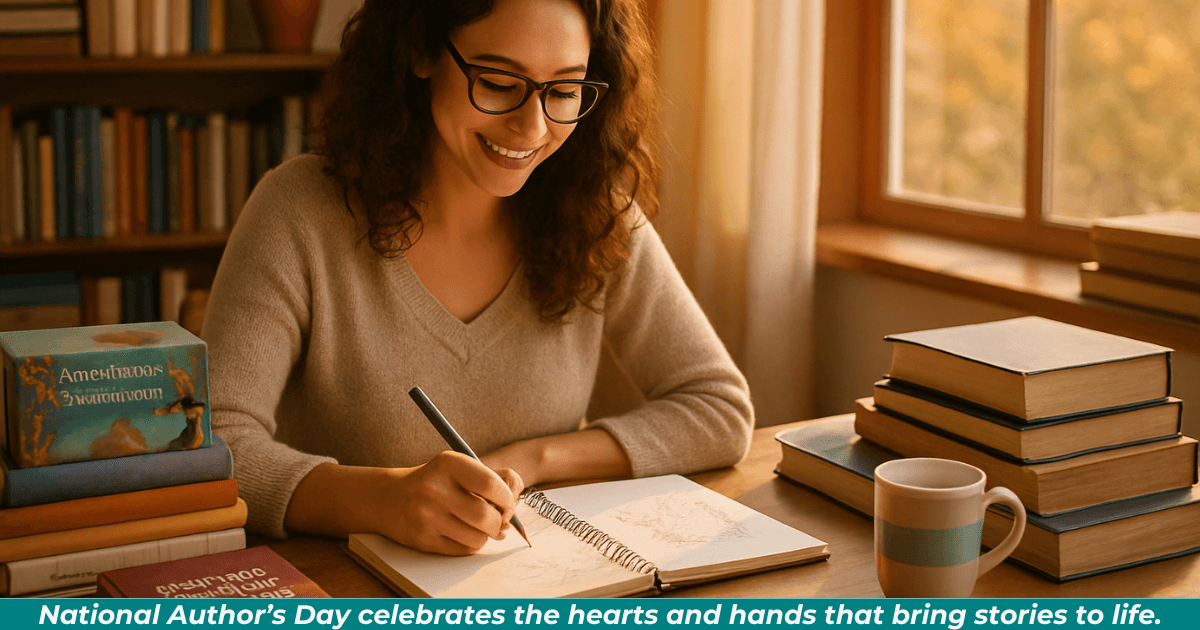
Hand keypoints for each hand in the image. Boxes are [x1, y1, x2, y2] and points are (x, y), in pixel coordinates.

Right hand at [373, 451, 523, 555]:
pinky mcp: (423, 540)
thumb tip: (516, 493)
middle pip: (487, 517)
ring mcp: (427, 517)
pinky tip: (466, 533)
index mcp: (448, 464)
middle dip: (500, 521)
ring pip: (478, 538)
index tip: (507, 502)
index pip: (492, 485)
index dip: (507, 497)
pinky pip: (464, 550)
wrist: (389, 498)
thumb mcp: (460, 468)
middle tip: (499, 519)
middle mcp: (435, 490)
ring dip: (487, 535)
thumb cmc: (436, 481)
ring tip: (481, 526)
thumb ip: (494, 476)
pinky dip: (473, 544)